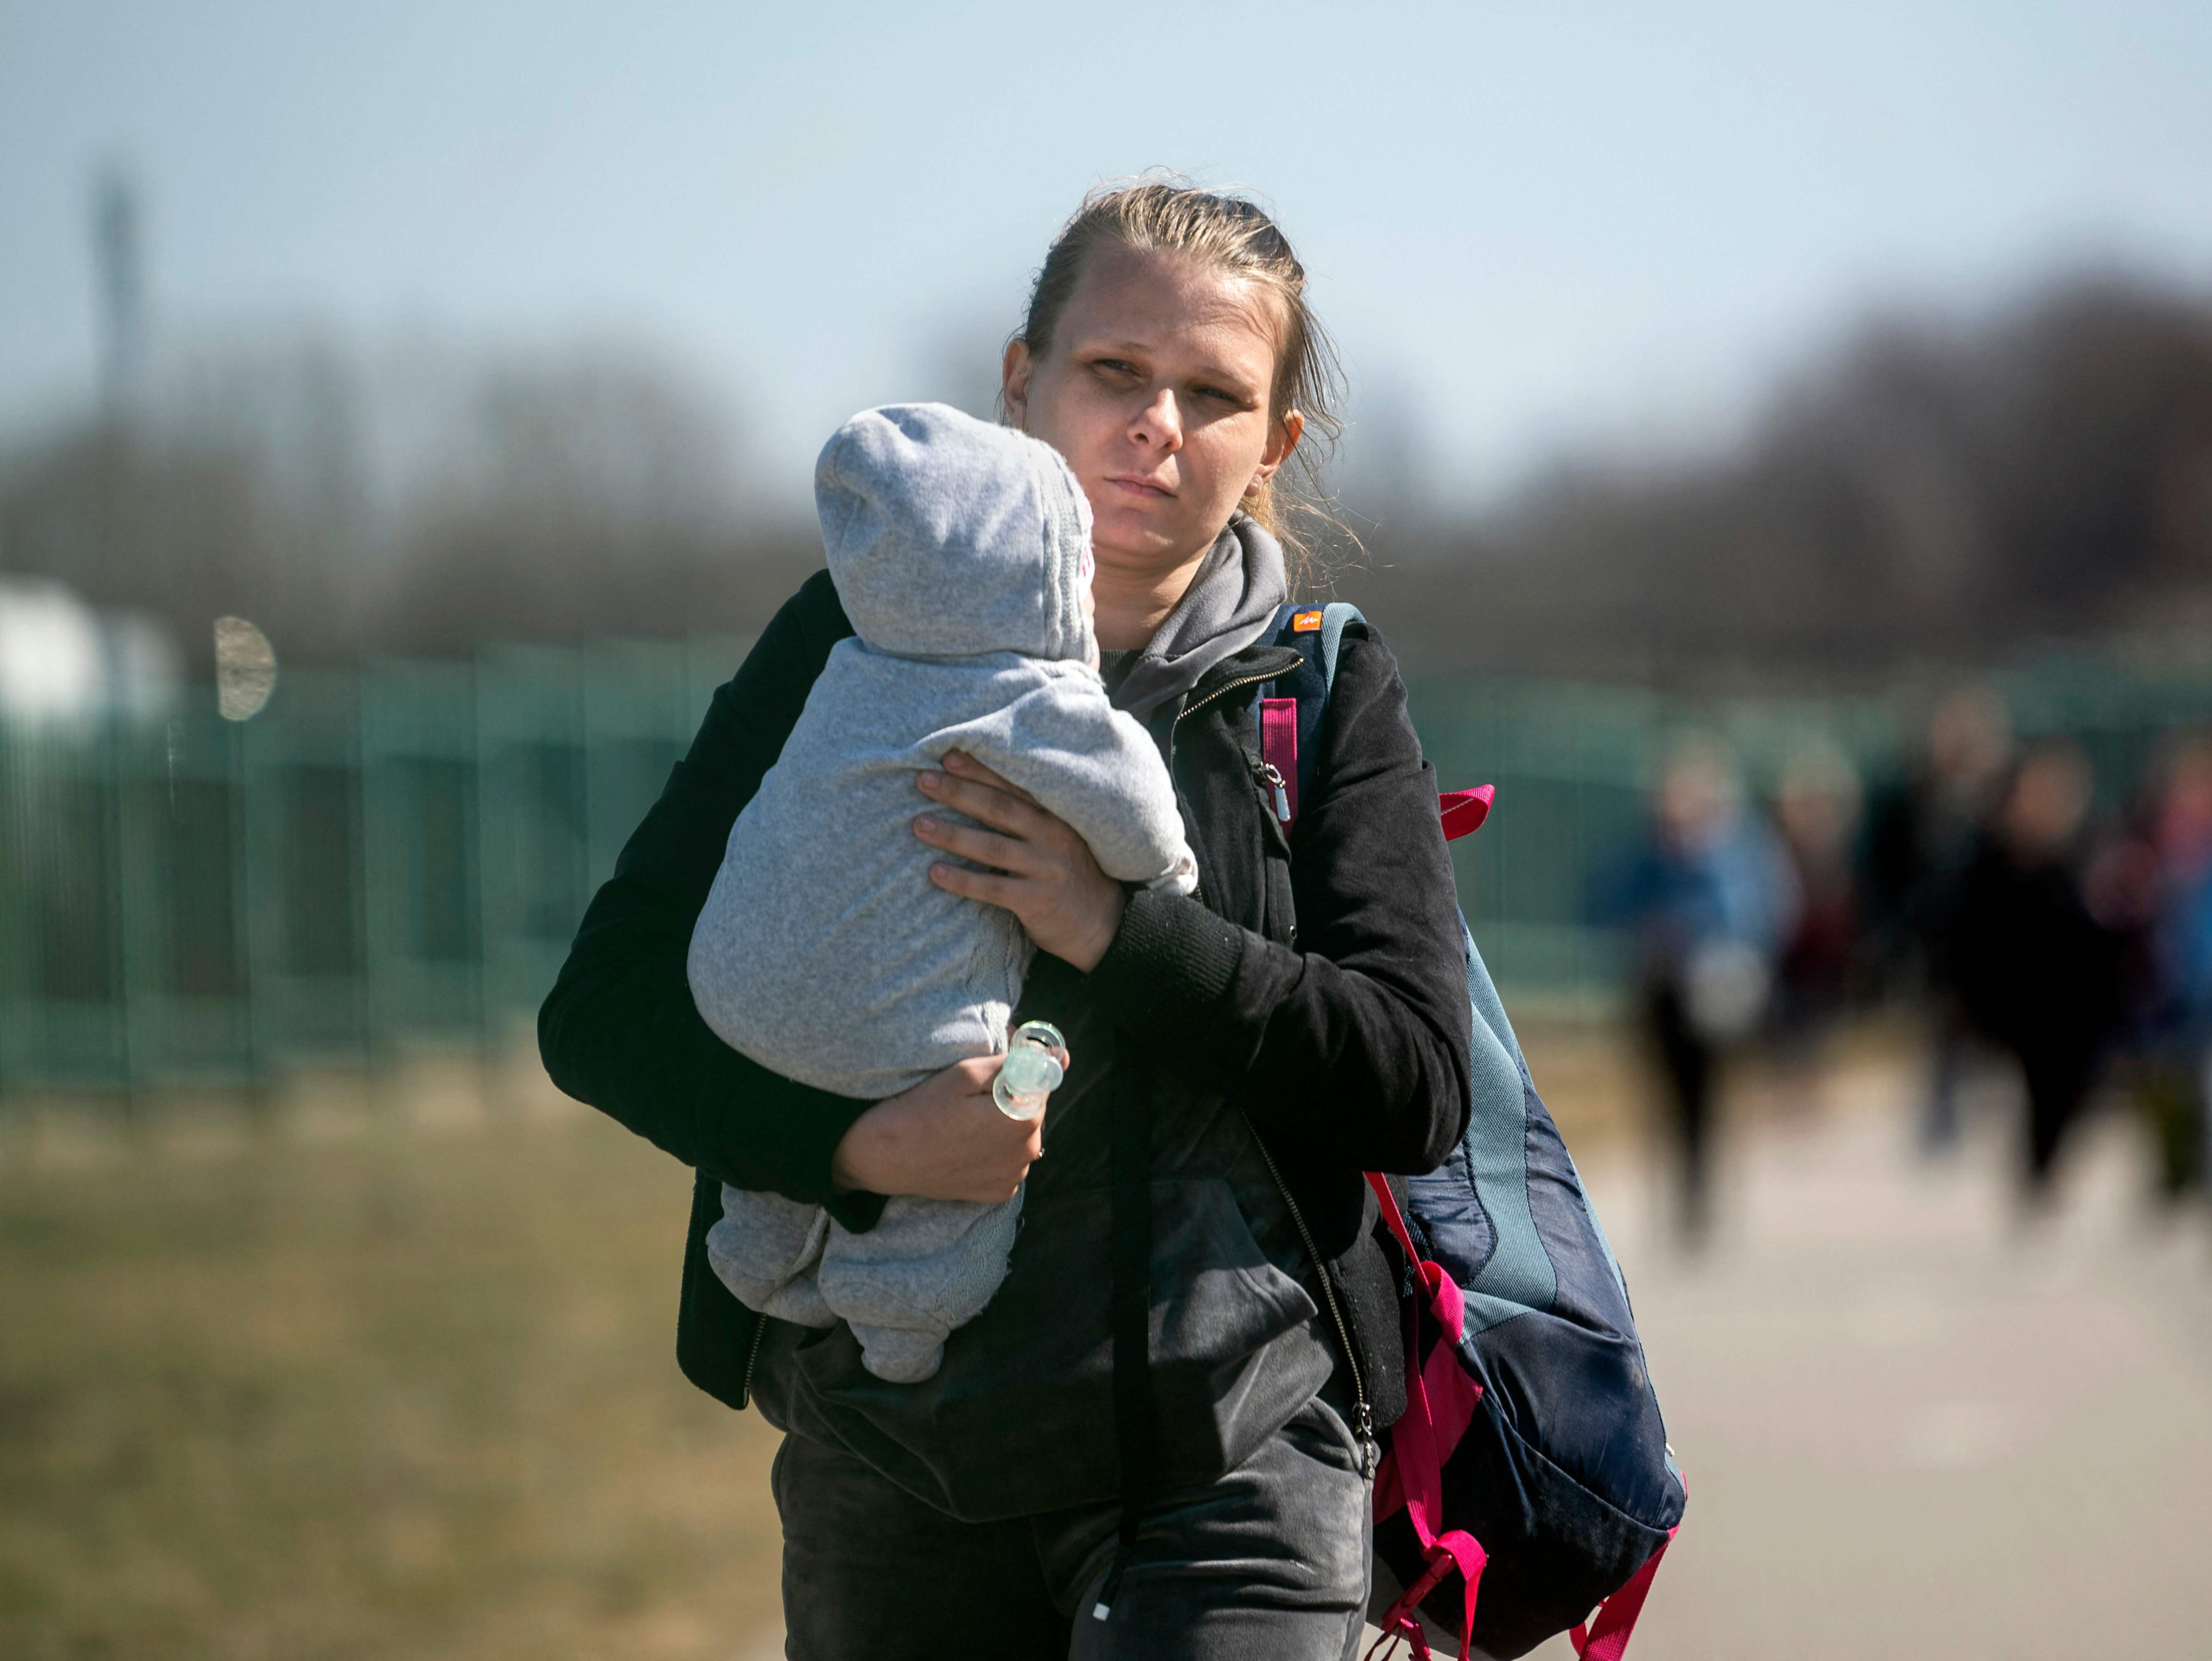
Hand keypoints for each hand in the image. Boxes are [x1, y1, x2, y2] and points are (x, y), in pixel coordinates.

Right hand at [829, 1053, 1053, 1202]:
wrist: (886, 1156)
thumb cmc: (922, 1109)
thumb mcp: (965, 1073)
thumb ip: (1014, 1063)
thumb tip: (1058, 1056)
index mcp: (1024, 1119)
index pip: (1041, 1084)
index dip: (1019, 1074)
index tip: (994, 1073)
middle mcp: (1026, 1153)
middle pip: (1033, 1112)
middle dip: (1013, 1099)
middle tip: (972, 1098)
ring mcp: (1012, 1177)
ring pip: (1021, 1138)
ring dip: (1004, 1126)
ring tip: (966, 1123)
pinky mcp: (998, 1193)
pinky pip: (1008, 1162)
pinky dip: (995, 1152)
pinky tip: (967, 1145)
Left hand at [913, 751, 1127, 971]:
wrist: (1100, 923)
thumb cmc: (1066, 873)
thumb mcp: (1055, 837)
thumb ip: (1027, 816)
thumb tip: (976, 791)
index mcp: (1054, 815)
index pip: (1013, 785)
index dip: (980, 769)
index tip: (947, 755)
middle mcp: (1051, 836)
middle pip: (999, 809)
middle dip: (959, 792)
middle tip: (922, 780)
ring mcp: (1045, 868)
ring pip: (992, 847)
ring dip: (953, 834)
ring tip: (919, 824)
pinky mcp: (1037, 901)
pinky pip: (993, 889)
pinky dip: (962, 880)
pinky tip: (934, 872)